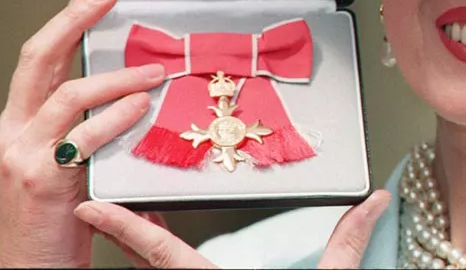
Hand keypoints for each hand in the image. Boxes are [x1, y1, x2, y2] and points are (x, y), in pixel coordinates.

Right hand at [0, 0, 167, 267]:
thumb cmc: (54, 216)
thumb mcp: (62, 159)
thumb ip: (85, 123)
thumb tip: (130, 87)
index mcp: (19, 121)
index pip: (39, 55)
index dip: (66, 14)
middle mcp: (14, 130)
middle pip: (38, 58)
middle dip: (74, 18)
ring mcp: (24, 154)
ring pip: (67, 95)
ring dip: (115, 77)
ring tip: (153, 72)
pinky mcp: (44, 181)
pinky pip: (83, 138)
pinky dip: (115, 117)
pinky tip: (140, 106)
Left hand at [75, 190, 392, 268]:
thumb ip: (348, 242)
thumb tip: (373, 201)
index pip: (161, 252)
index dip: (125, 227)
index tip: (92, 206)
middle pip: (148, 263)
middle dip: (126, 231)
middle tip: (104, 201)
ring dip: (141, 250)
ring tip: (131, 219)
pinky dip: (158, 266)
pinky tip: (162, 255)